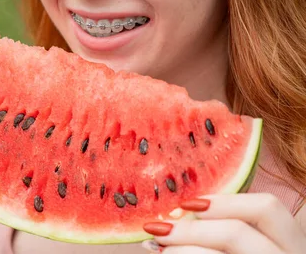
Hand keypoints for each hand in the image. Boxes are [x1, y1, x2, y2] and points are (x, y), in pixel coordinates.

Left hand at [141, 193, 305, 252]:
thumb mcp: (246, 245)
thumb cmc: (237, 252)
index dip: (226, 201)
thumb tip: (173, 216)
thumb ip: (223, 228)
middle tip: (160, 229)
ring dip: (182, 249)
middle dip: (191, 229)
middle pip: (237, 232)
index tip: (189, 204)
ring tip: (159, 248)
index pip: (268, 207)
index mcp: (290, 242)